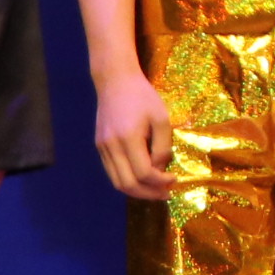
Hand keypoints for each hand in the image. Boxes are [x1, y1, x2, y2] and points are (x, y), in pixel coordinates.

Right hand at [94, 77, 177, 201]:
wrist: (115, 81)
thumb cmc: (143, 97)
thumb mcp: (161, 118)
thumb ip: (162, 146)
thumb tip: (160, 170)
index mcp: (128, 139)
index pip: (144, 173)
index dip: (160, 182)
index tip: (174, 179)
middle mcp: (111, 147)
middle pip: (127, 184)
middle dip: (149, 193)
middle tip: (166, 193)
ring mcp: (102, 148)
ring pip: (117, 182)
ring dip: (137, 191)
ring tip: (155, 190)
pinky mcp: (100, 147)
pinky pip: (112, 172)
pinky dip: (127, 180)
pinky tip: (141, 178)